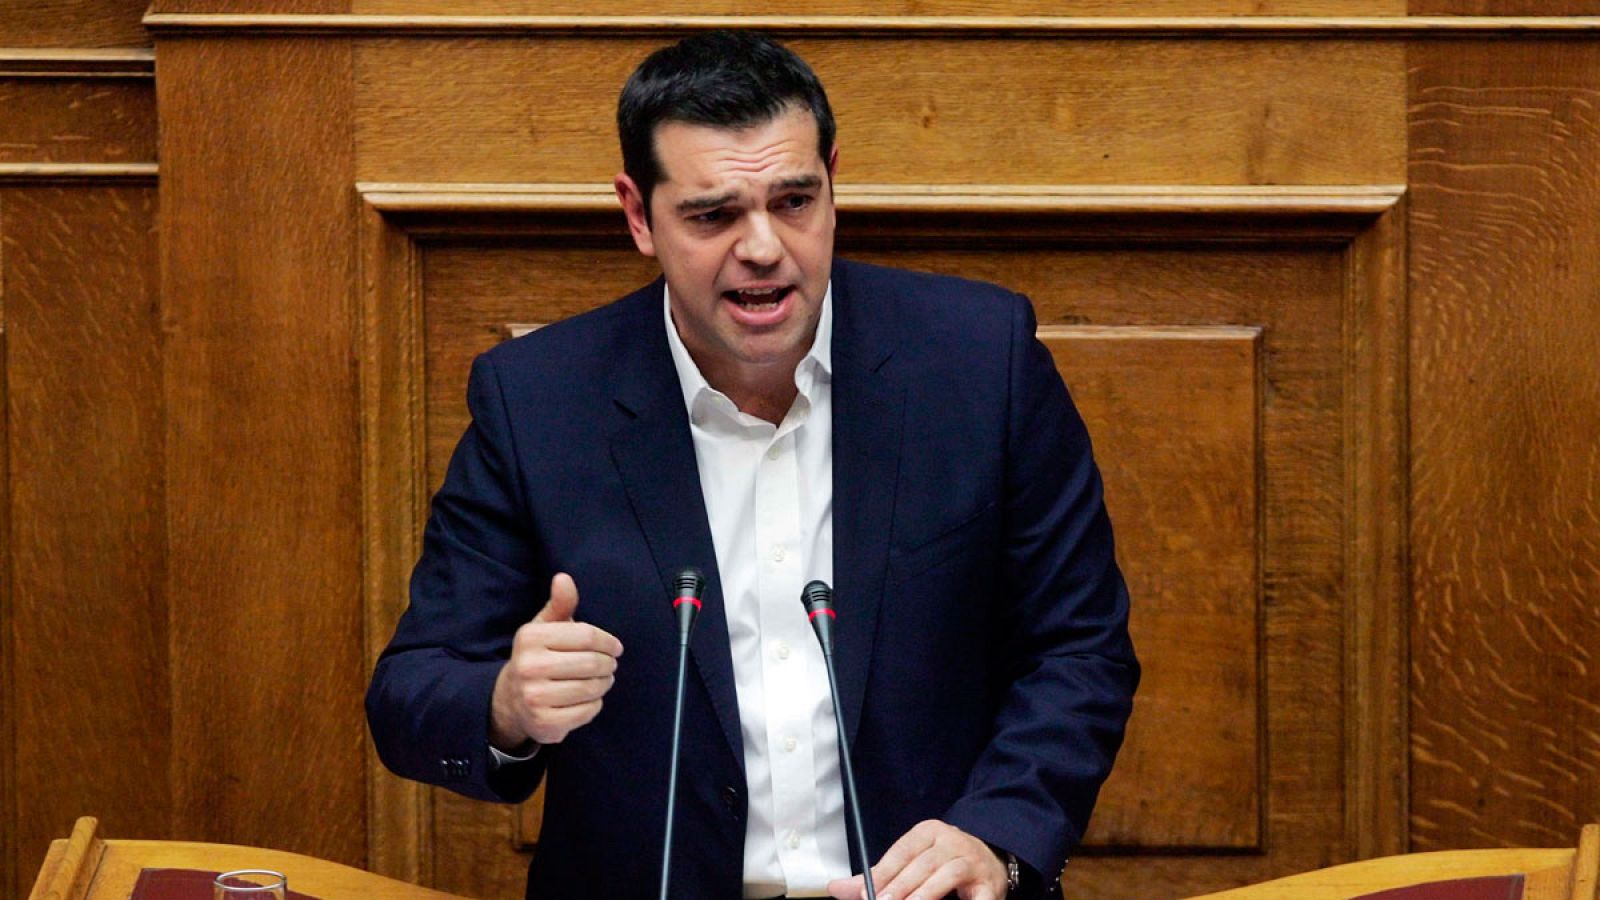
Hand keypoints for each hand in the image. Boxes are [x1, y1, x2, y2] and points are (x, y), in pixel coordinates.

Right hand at [490, 573, 623, 747]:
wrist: (511, 700)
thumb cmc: (537, 656)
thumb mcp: (545, 627)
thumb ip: (560, 604)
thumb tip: (564, 578)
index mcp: (530, 637)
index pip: (586, 636)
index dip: (607, 641)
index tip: (615, 647)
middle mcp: (528, 667)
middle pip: (591, 663)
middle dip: (608, 664)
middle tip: (610, 665)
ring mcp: (535, 697)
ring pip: (592, 688)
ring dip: (604, 684)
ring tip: (602, 680)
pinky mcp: (544, 722)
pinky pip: (587, 711)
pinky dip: (595, 704)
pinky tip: (588, 698)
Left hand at [828, 819, 1008, 899]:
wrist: (991, 861)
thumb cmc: (942, 863)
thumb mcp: (910, 864)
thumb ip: (877, 878)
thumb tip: (836, 888)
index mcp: (930, 832)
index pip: (903, 850)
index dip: (884, 870)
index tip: (868, 891)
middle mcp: (953, 842)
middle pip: (923, 863)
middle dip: (901, 886)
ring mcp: (973, 861)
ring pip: (948, 874)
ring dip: (925, 893)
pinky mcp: (990, 884)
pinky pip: (977, 896)